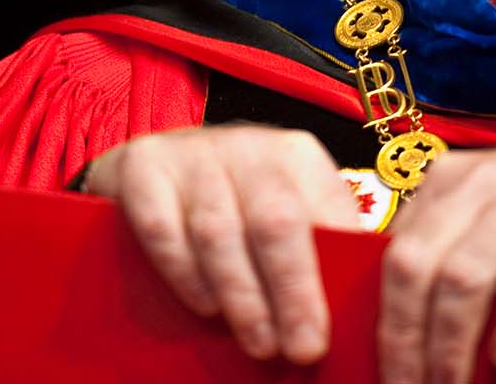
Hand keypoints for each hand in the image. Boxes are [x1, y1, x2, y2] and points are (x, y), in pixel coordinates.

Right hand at [84, 124, 358, 363]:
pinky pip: (162, 226)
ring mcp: (193, 154)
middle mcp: (248, 146)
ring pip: (220, 229)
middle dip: (291, 291)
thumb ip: (316, 249)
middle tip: (298, 348)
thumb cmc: (235, 202)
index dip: (328, 279)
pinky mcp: (143, 166)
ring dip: (242, 294)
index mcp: (297, 156)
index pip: (325, 215)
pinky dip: (183, 271)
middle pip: (276, 221)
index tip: (326, 335)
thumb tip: (352, 315)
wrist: (155, 162)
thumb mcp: (284, 211)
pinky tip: (204, 304)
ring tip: (258, 342)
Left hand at [377, 144, 495, 383]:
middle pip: (413, 265)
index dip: (381, 321)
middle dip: (403, 339)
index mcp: (451, 182)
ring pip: (463, 276)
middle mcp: (485, 181)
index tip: (382, 371)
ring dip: (450, 345)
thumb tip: (408, 337)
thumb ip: (455, 258)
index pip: (392, 253)